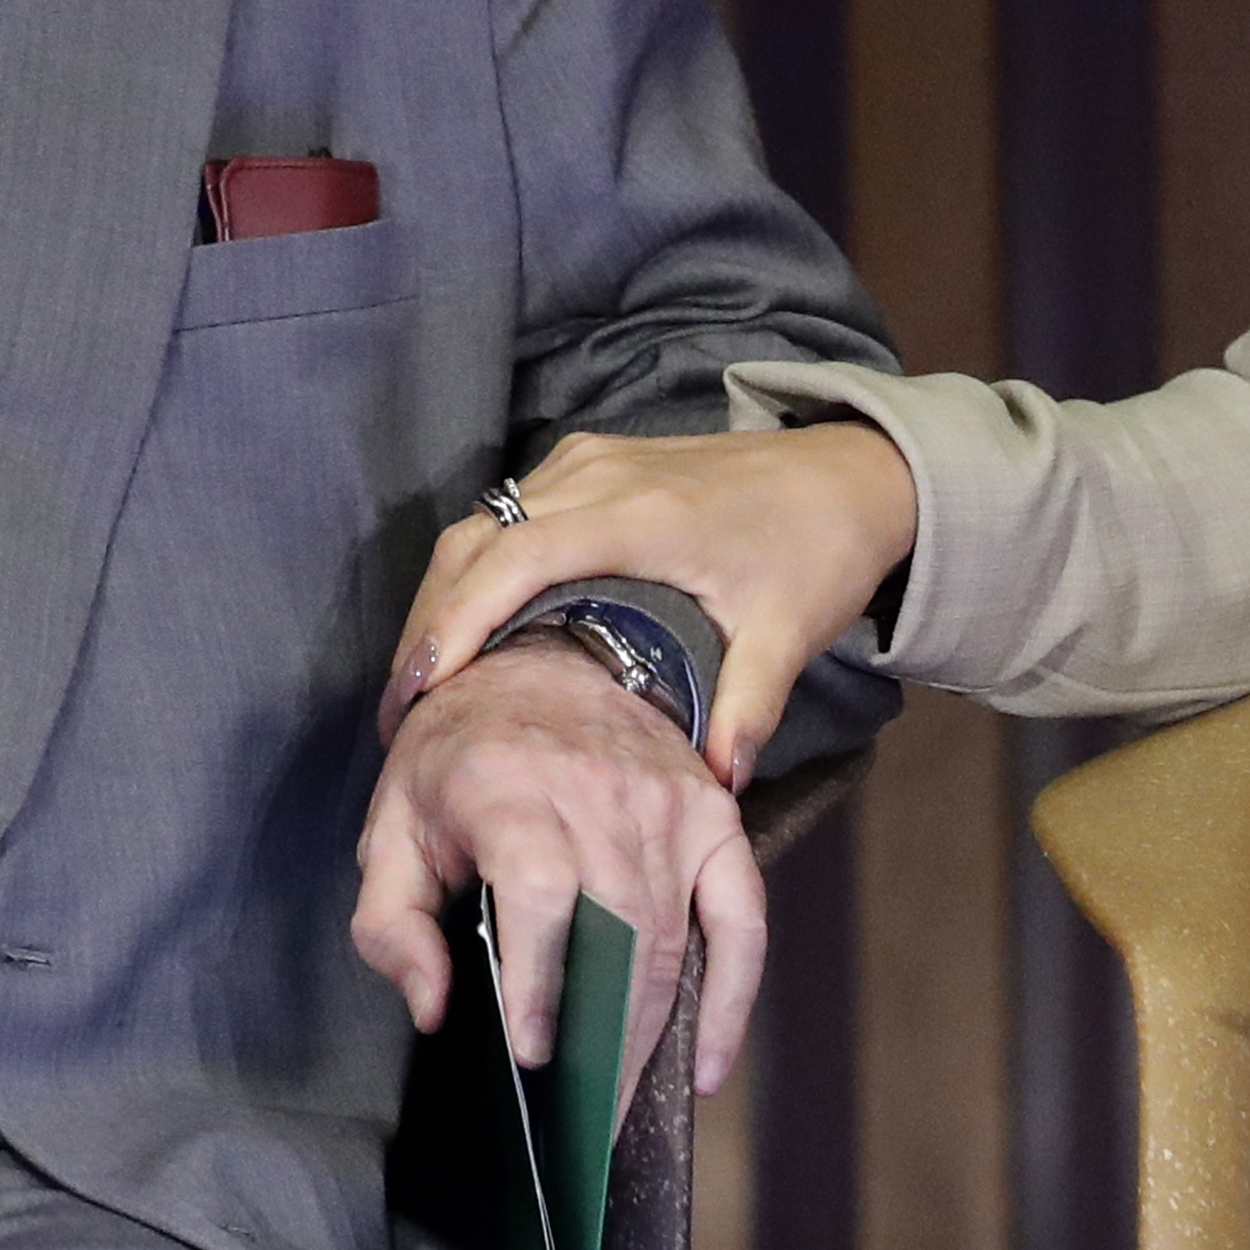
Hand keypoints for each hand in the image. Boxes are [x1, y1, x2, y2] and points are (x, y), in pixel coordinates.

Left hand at [352, 637, 765, 1101]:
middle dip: (604, 1039)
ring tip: (620, 1104)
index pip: (541, 890)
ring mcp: (668, 804)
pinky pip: (741, 916)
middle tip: (581, 1120)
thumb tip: (433, 1007)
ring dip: (653, 1035)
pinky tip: (711, 1063)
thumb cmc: (458, 758)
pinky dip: (734, 996)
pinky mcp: (713, 816)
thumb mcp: (391, 825)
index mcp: (507, 787)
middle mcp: (597, 791)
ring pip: (673, 939)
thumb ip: (391, 924)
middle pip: (619, 930)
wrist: (544, 660)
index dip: (541, 977)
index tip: (534, 1049)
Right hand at [387, 418, 919, 781]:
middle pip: (476, 540)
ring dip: (444, 599)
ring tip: (419, 686)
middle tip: (399, 712)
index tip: (420, 690)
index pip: (516, 560)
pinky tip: (467, 635)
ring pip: (481, 524)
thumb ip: (747, 707)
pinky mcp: (589, 465)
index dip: (459, 621)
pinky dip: (473, 572)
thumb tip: (715, 786)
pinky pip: (506, 514)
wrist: (850, 474)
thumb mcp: (789, 632)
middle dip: (429, 624)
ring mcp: (588, 463)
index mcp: (637, 514)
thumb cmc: (817, 549)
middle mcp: (596, 475)